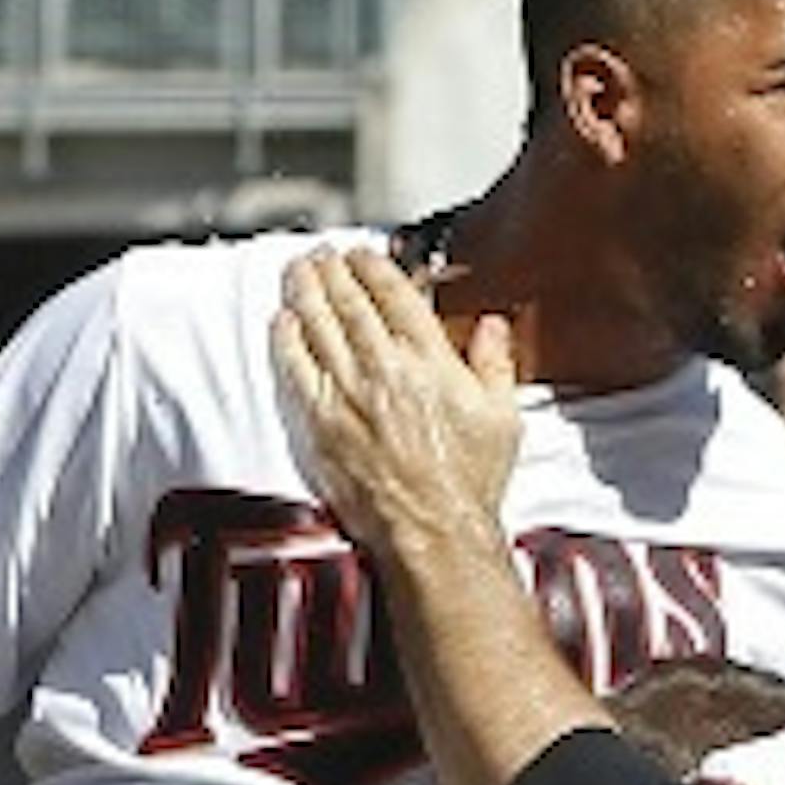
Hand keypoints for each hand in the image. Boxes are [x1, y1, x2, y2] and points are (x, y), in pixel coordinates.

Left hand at [274, 246, 518, 555]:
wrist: (433, 530)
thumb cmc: (468, 481)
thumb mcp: (502, 416)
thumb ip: (494, 362)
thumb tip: (492, 324)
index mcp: (428, 358)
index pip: (392, 292)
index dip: (372, 264)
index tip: (362, 254)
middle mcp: (383, 367)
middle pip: (347, 299)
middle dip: (332, 269)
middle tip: (322, 254)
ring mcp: (346, 392)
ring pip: (316, 323)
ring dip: (304, 290)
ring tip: (298, 272)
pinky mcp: (319, 422)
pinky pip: (294, 366)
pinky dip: (286, 337)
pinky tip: (282, 320)